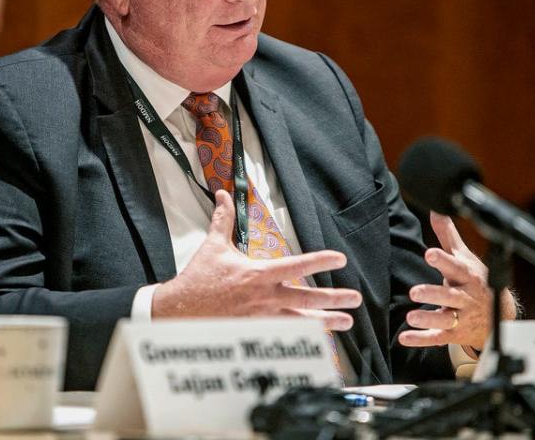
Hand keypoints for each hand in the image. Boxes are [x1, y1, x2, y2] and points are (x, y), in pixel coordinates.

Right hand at [152, 190, 362, 329]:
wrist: (179, 312)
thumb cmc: (198, 279)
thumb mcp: (213, 246)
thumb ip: (223, 219)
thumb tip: (223, 194)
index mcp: (258, 274)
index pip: (297, 265)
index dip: (321, 261)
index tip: (340, 259)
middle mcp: (265, 298)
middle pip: (307, 298)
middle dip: (334, 298)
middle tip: (355, 299)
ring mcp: (262, 319)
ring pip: (302, 322)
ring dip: (326, 323)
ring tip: (346, 323)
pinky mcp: (256, 335)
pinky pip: (286, 338)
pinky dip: (304, 339)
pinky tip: (319, 341)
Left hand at [400, 212, 516, 350]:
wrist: (498, 316)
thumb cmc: (475, 281)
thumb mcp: (464, 257)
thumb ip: (448, 235)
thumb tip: (437, 207)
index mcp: (467, 276)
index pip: (456, 267)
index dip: (443, 260)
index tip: (429, 253)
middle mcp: (465, 297)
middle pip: (451, 295)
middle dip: (434, 294)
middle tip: (414, 292)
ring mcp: (460, 317)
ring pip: (445, 319)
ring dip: (428, 319)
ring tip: (411, 317)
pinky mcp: (453, 333)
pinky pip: (437, 337)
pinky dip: (421, 339)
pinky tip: (405, 338)